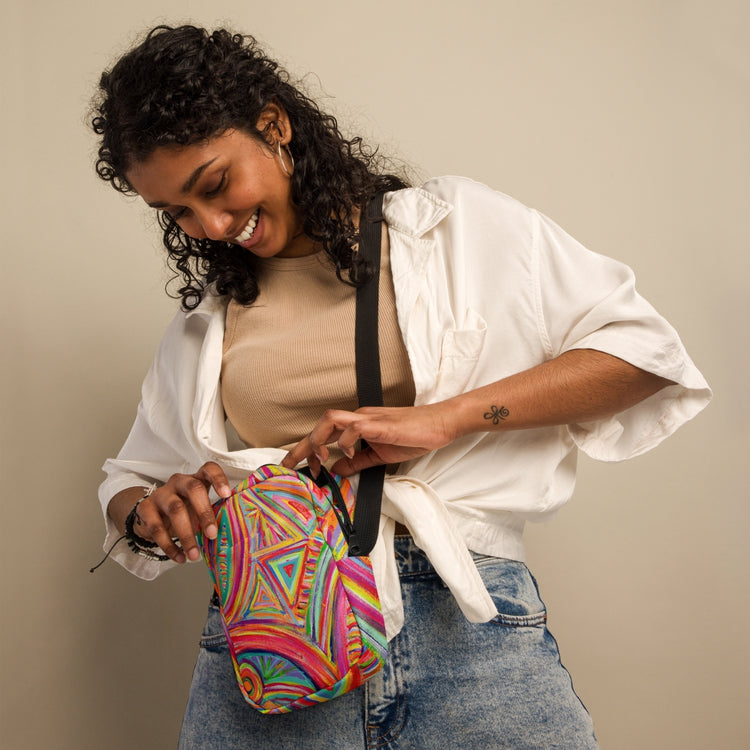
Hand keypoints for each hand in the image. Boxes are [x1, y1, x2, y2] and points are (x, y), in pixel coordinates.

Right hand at [129, 461, 231, 563]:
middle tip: (212, 534)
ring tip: (194, 555)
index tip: (227, 495)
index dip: (219, 479)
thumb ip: (213, 514)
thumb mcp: (199, 508)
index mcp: (196, 479)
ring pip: (176, 510)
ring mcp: (161, 494)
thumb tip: (232, 534)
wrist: (152, 516)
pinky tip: (179, 557)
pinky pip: (157, 528)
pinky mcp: (145, 508)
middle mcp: (179, 482)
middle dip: (205, 512)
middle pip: (193, 489)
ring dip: (187, 535)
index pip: (208, 469)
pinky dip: (169, 546)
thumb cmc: (184, 510)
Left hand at [281, 404, 456, 476]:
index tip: (295, 468)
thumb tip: (336, 470)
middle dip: (300, 446)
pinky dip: (346, 442)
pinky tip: (349, 455)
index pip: (324, 433)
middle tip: (288, 466)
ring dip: (318, 440)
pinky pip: (354, 427)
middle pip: (320, 424)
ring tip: (317, 460)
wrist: (440, 425)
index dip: (305, 449)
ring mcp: (369, 419)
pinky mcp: (381, 424)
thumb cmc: (414, 435)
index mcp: (358, 425)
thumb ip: (357, 462)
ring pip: (331, 420)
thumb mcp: (380, 455)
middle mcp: (359, 418)